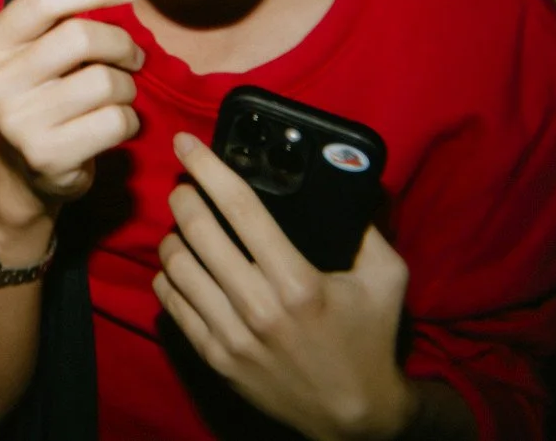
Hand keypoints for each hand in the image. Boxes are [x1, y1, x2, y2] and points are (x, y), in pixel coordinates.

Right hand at [0, 0, 145, 223]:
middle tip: (133, 55)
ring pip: (106, 82)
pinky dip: (130, 121)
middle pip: (80, 37)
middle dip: (121, 42)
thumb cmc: (40, 90)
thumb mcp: (40, 40)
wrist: (24, 172)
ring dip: (128, 86)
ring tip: (118, 94)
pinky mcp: (48, 156)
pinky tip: (115, 125)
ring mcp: (18, 123)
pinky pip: (116, 122)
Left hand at [156, 133, 417, 440]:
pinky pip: (172, 304)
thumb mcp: (386, 279)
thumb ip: (367, 229)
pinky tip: (180, 264)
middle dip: (183, 196)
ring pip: (177, 266)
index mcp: (299, 282)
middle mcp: (259, 308)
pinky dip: (168, 276)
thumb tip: (347, 183)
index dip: (208, 168)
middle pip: (197, 232)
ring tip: (184, 226)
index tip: (186, 143)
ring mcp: (232, 336)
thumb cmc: (371, 339)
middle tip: (185, 184)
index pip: (240, 209)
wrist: (354, 416)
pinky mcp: (215, 359)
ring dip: (173, 236)